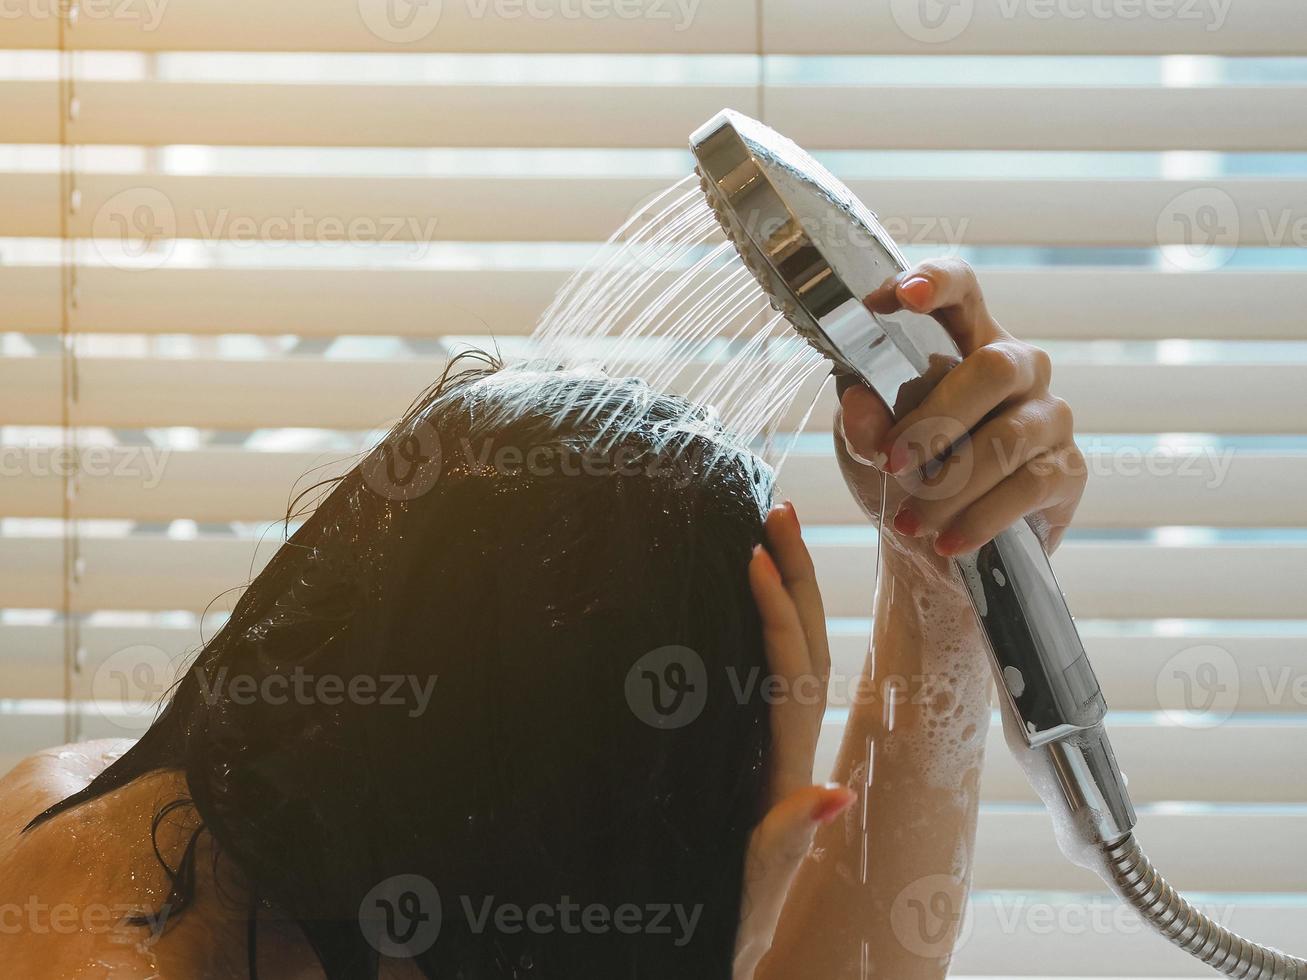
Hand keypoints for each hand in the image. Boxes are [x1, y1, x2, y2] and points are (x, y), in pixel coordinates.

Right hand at [733, 502, 855, 979]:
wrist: (735, 952)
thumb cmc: (738, 925)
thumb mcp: (756, 885)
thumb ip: (789, 839)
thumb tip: (839, 792)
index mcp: (786, 768)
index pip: (790, 672)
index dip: (777, 614)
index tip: (759, 556)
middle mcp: (786, 749)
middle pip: (800, 645)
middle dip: (794, 575)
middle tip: (778, 510)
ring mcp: (770, 750)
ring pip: (786, 655)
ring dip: (784, 591)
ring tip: (769, 535)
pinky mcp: (749, 756)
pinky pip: (761, 679)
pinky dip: (758, 631)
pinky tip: (744, 597)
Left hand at [835, 258, 1084, 555]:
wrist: (930, 545)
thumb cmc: (901, 475)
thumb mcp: (866, 445)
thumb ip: (860, 419)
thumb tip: (858, 402)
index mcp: (964, 342)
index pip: (962, 290)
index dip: (937, 282)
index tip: (902, 296)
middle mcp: (1018, 367)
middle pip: (994, 367)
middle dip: (937, 419)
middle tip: (892, 461)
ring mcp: (1049, 416)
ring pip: (1006, 437)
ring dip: (949, 484)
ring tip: (911, 521)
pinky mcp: (1068, 469)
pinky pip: (1027, 487)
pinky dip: (978, 518)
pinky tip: (947, 541)